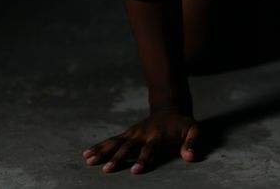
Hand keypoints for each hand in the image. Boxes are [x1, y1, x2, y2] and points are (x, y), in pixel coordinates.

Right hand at [82, 110, 200, 173]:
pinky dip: (99, 146)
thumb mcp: (193, 130)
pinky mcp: (127, 133)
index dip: (143, 160)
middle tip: (106, 170)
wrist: (170, 108)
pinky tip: (86, 154)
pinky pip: (111, 140)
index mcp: (158, 136)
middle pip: (128, 147)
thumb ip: (192, 143)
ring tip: (88, 161)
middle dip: (117, 158)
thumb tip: (190, 157)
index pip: (149, 149)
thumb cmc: (183, 124)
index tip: (135, 171)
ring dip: (102, 151)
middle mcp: (143, 134)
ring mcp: (133, 133)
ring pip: (115, 142)